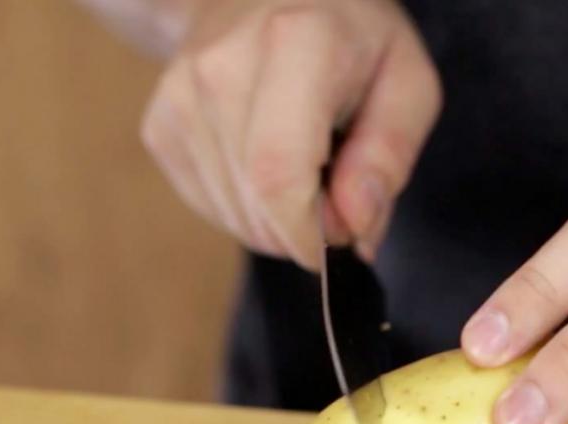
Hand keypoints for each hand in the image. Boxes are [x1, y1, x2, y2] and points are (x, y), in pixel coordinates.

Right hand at [138, 0, 440, 267]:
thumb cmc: (351, 39)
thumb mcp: (406, 82)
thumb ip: (389, 156)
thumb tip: (354, 227)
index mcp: (295, 44)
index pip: (279, 174)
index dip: (310, 233)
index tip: (342, 241)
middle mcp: (222, 66)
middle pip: (256, 203)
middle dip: (304, 229)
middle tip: (337, 196)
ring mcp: (181, 94)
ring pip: (232, 213)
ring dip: (277, 220)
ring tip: (304, 166)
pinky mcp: (160, 122)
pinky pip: (208, 204)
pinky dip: (246, 207)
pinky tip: (266, 163)